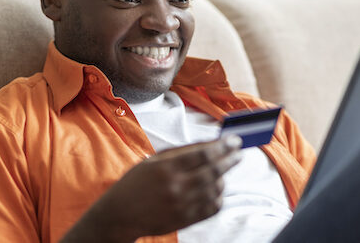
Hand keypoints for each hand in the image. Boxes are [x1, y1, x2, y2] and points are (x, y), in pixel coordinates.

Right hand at [61, 135, 242, 242]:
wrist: (120, 214)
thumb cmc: (136, 183)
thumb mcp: (154, 161)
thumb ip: (182, 151)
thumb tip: (211, 142)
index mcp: (166, 168)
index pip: (203, 154)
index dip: (223, 146)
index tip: (234, 140)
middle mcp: (175, 186)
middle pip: (213, 170)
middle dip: (230, 159)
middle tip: (239, 152)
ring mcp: (181, 205)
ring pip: (215, 189)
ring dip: (224, 177)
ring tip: (224, 170)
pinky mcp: (185, 219)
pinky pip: (212, 208)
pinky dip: (219, 197)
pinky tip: (217, 189)